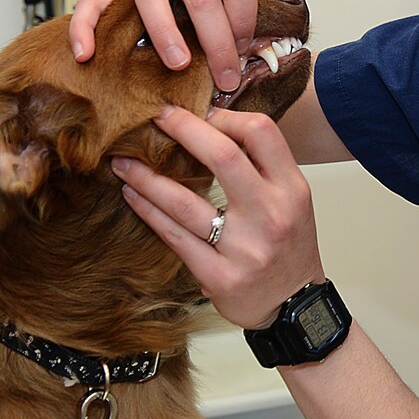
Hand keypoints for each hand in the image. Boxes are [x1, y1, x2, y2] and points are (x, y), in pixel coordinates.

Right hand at [68, 0, 257, 92]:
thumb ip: (235, 11)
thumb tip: (251, 57)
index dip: (245, 19)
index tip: (242, 49)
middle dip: (216, 43)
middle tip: (224, 76)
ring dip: (167, 35)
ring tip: (178, 65)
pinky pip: (92, 4)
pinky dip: (86, 28)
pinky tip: (87, 53)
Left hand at [112, 105, 324, 329]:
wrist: (295, 304)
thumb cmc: (289, 244)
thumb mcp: (291, 198)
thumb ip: (260, 165)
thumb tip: (213, 125)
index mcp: (291, 188)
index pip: (261, 133)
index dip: (225, 116)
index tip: (201, 113)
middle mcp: (271, 214)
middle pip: (223, 157)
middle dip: (184, 129)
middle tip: (157, 116)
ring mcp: (244, 249)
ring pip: (185, 202)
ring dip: (147, 177)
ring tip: (123, 161)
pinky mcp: (219, 277)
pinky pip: (175, 237)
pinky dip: (149, 212)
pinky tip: (133, 196)